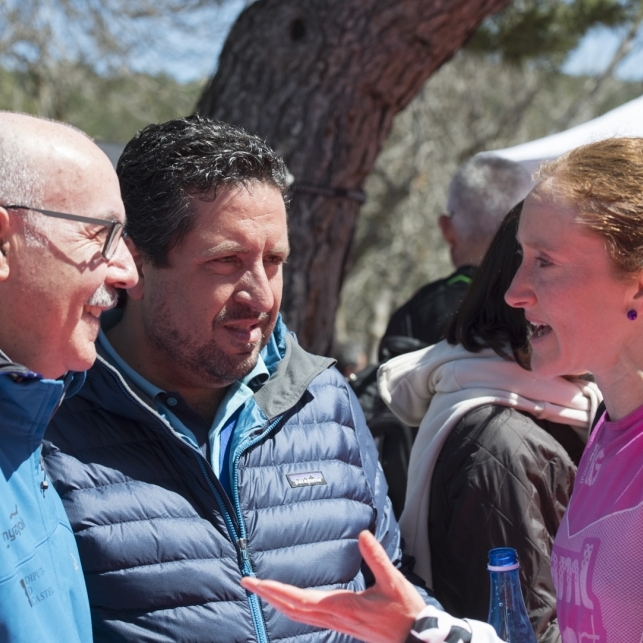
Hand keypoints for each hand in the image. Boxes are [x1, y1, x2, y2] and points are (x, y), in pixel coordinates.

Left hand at [241, 530, 426, 642]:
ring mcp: (338, 623)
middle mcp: (335, 617)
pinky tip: (292, 603)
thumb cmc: (405, 613)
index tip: (254, 582)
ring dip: (278, 601)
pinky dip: (294, 608)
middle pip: (292, 609)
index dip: (274, 590)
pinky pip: (310, 617)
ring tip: (263, 590)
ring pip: (299, 616)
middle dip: (268, 595)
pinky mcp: (343, 625)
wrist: (416, 641)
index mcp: (341, 606)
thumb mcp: (393, 581)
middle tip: (247, 583)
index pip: (299, 599)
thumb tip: (363, 535)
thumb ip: (377, 558)